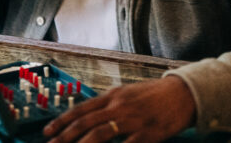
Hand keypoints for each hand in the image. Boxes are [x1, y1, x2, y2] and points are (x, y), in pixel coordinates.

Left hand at [44, 76, 195, 142]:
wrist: (182, 93)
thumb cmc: (154, 95)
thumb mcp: (127, 94)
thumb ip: (109, 105)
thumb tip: (88, 117)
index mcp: (113, 96)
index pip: (81, 108)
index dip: (62, 121)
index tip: (48, 131)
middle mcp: (119, 106)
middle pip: (86, 123)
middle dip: (65, 137)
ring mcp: (132, 120)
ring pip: (100, 134)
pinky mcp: (147, 133)